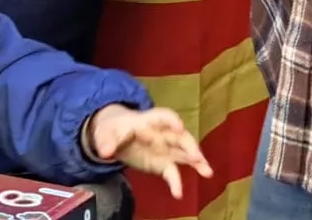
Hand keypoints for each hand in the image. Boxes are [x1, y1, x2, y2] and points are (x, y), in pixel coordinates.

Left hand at [87, 105, 211, 197]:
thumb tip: (104, 152)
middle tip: (196, 156)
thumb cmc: (114, 129)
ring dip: (196, 161)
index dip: (172, 121)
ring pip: (183, 153)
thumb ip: (106, 141)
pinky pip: (172, 172)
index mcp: (148, 120)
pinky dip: (176, 182)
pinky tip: (179, 193)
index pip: (163, 116)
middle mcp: (161, 133)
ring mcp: (164, 148)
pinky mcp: (162, 163)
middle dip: (189, 145)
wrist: (114, 136)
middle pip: (179, 136)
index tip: (180, 127)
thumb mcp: (105, 132)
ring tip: (207, 171)